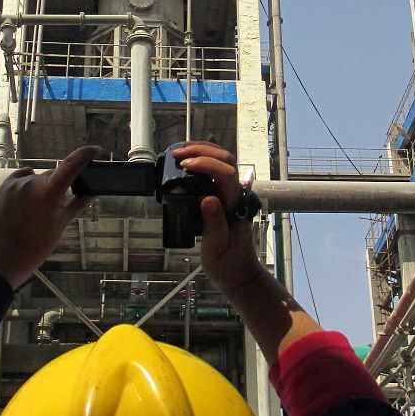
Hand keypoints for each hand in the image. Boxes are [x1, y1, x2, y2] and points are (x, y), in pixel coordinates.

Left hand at [0, 146, 100, 288]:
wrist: (5, 257)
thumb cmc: (37, 244)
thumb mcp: (61, 223)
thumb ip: (78, 204)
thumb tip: (93, 192)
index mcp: (48, 192)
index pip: (71, 165)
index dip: (86, 154)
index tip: (96, 150)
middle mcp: (31, 182)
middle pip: (55, 175)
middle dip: (61, 185)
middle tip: (59, 206)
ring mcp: (16, 183)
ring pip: (40, 178)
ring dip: (44, 187)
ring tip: (39, 211)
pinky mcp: (6, 185)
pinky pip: (24, 177)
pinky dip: (30, 183)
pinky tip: (30, 199)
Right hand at [171, 141, 263, 295]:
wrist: (237, 271)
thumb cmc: (227, 262)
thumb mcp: (217, 248)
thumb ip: (215, 224)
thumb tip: (208, 199)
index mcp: (234, 204)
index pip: (226, 173)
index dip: (207, 164)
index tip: (185, 165)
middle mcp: (234, 194)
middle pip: (226, 160)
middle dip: (202, 151)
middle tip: (177, 154)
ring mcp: (230, 194)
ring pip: (223, 161)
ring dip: (203, 150)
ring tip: (180, 149)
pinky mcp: (223, 196)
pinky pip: (219, 170)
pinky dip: (210, 155)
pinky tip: (205, 144)